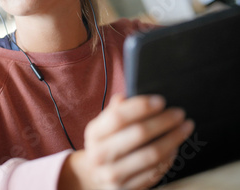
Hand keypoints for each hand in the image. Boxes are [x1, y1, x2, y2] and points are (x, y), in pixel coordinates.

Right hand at [59, 94, 194, 189]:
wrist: (93, 177)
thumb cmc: (104, 145)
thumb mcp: (101, 127)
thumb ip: (112, 112)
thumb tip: (124, 97)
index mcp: (94, 134)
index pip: (118, 117)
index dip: (141, 107)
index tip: (160, 100)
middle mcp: (101, 155)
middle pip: (139, 133)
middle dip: (164, 121)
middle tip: (179, 113)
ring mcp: (114, 174)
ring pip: (152, 154)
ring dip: (173, 139)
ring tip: (185, 128)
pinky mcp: (127, 189)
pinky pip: (155, 172)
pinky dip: (169, 158)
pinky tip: (176, 147)